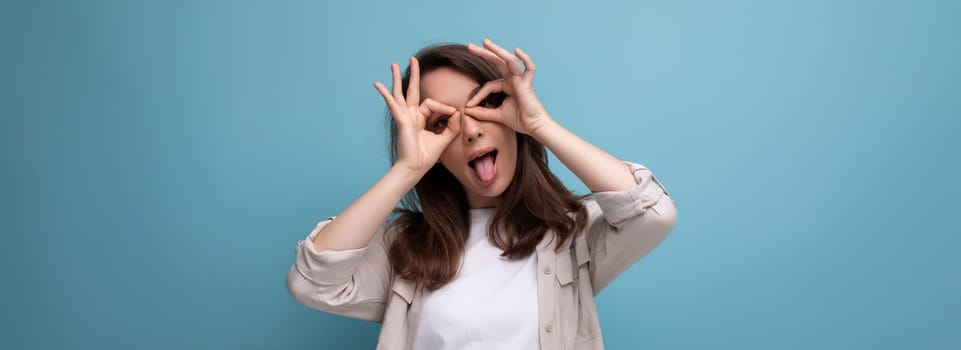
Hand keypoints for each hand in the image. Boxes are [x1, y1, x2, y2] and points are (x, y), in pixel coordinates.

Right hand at [374, 57, 461, 172]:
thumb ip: (452, 126)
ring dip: (396, 78)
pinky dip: (386, 94)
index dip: (445, 107)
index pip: (433, 103)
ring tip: (393, 64)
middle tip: (413, 59)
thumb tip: (458, 112)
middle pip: (412, 90)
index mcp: (419, 119)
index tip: (455, 114)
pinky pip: (393, 104)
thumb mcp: (444, 139)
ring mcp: (404, 117)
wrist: (415, 168)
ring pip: (400, 93)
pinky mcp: (401, 120)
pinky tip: (378, 85)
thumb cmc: (426, 157)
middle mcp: (410, 115)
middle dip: (414, 74)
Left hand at [464, 38, 553, 135]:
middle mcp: (513, 79)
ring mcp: (520, 80)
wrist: (534, 127)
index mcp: (506, 85)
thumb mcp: (496, 115)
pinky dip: (525, 59)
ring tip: (484, 42)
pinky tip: (517, 50)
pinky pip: (529, 69)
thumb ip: (482, 112)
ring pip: (508, 60)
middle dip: (484, 53)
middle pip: (497, 62)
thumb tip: (466, 110)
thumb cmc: (520, 120)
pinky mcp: (527, 85)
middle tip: (469, 46)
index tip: (469, 105)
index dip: (478, 95)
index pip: (488, 85)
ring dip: (497, 50)